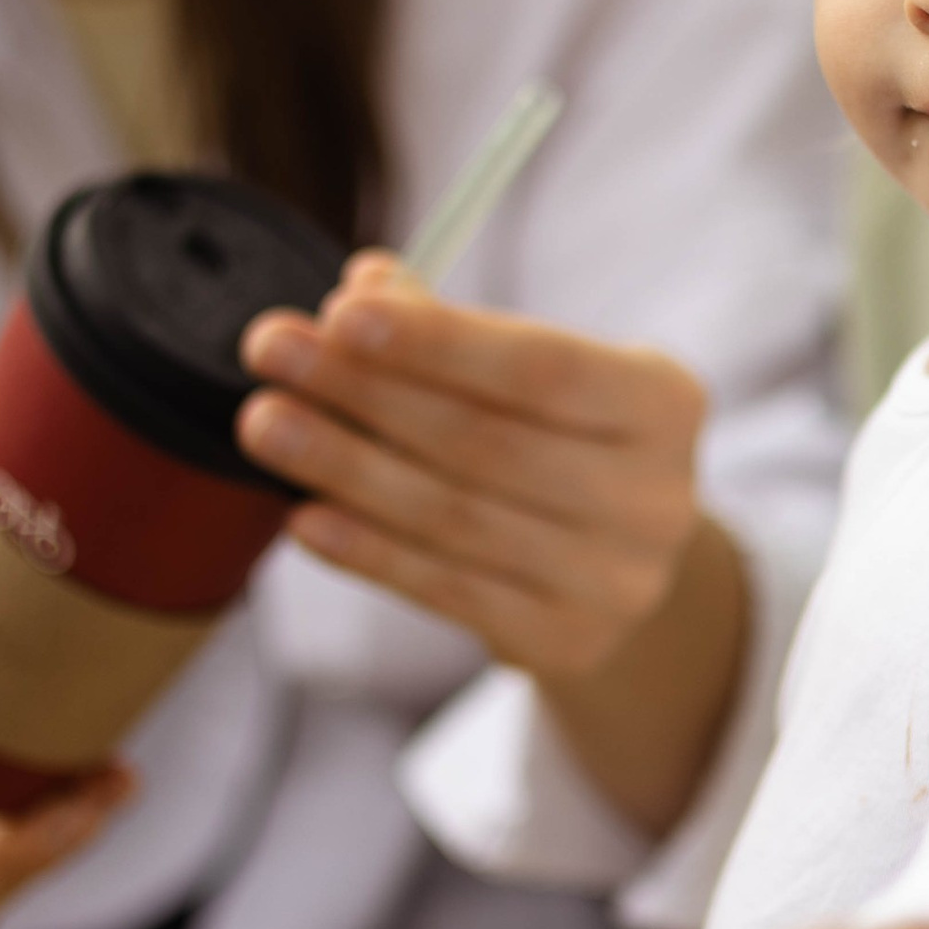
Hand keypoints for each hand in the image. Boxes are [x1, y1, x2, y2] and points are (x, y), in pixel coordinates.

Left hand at [239, 253, 744, 830]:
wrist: (620, 564)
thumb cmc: (563, 440)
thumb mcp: (537, 373)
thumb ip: (452, 329)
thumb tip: (365, 288)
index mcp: (663, 402)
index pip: (541, 367)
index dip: (438, 342)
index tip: (339, 311)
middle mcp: (654, 496)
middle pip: (486, 443)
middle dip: (366, 392)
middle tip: (272, 352)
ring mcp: (614, 581)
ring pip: (455, 518)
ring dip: (345, 467)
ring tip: (266, 425)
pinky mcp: (566, 640)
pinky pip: (446, 590)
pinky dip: (367, 552)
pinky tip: (304, 516)